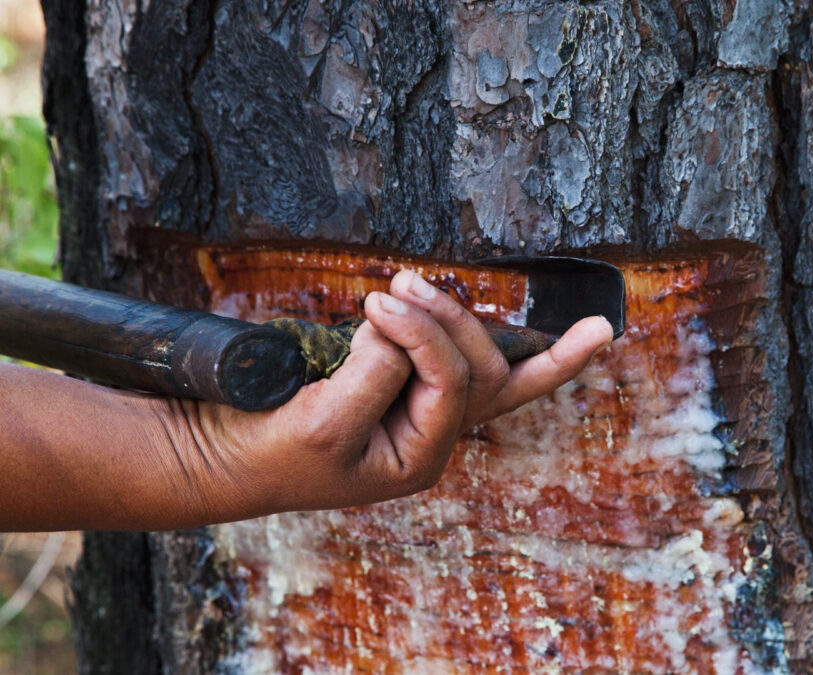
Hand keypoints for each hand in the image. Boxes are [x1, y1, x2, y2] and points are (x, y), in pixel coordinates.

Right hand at [188, 270, 612, 520]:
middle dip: (454, 321)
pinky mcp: (396, 383)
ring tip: (410, 280)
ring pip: (479, 362)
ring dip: (460, 317)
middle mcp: (431, 435)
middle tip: (400, 282)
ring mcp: (418, 409)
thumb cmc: (270, 451)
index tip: (376, 302)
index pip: (453, 384)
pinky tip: (508, 324)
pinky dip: (476, 335)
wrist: (218, 453)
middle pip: (484, 372)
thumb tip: (401, 324)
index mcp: (420, 456)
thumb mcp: (323, 424)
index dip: (427, 336)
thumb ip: (374, 376)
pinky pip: (455, 357)